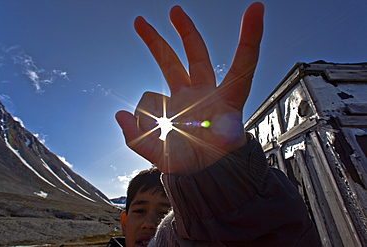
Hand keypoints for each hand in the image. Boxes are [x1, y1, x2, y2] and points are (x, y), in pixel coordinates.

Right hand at [116, 2, 263, 174]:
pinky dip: (137, 121)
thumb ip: (151, 142)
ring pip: (170, 68)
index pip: (241, 68)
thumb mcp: (185, 159)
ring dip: (155, 58)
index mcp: (223, 106)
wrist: (199, 177)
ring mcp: (187, 100)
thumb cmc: (202, 168)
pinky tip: (137, 126)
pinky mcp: (171, 108)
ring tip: (146, 72)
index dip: (249, 39)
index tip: (256, 8)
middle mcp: (205, 97)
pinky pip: (146, 104)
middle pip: (197, 56)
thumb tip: (120, 116)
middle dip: (185, 31)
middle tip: (174, 10)